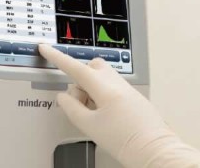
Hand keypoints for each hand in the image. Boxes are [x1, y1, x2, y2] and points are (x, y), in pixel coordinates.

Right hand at [39, 44, 199, 167]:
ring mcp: (128, 89)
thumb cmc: (126, 141)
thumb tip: (63, 97)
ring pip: (102, 78)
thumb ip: (72, 108)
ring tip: (95, 115)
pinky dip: (103, 97)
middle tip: (80, 102)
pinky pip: (113, 88)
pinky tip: (106, 117)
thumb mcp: (90, 126)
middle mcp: (118, 83)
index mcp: (105, 87)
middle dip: (80, 79)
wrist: (153, 150)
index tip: (46, 49)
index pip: (75, 67)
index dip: (57, 58)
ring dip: (92, 90)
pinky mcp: (134, 98)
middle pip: (92, 68)